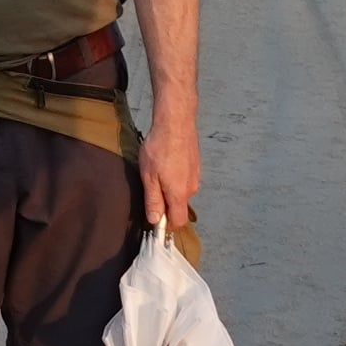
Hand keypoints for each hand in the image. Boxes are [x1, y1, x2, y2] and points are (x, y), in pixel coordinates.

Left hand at [136, 102, 202, 244]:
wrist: (176, 121)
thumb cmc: (160, 148)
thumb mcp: (149, 177)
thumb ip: (153, 201)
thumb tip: (155, 221)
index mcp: (180, 194)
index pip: (178, 221)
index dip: (166, 224)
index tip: (154, 218)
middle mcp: (192, 187)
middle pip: (180, 206)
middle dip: (166, 203)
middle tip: (150, 187)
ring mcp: (196, 175)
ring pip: (182, 191)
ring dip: (170, 188)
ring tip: (157, 171)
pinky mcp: (196, 164)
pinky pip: (185, 179)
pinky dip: (176, 176)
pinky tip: (166, 162)